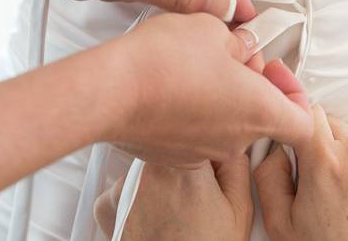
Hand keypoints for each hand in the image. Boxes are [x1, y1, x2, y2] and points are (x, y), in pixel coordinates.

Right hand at [91, 13, 311, 166]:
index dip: (297, 94)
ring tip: (198, 64)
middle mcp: (236, 140)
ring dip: (223, 96)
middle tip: (232, 52)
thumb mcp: (212, 29)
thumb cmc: (164, 61)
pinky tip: (175, 85)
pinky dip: (195, 111)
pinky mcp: (175, 155)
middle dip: (252, 83)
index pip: (304, 121)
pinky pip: (197, 132)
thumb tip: (242, 46)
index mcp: (259, 111)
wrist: (111, 92)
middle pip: (262, 116)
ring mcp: (204, 152)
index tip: (275, 69)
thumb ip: (238, 41)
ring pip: (228, 123)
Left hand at [94, 156, 252, 240]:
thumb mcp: (239, 208)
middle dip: (185, 159)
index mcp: (183, 164)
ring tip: (179, 210)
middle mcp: (148, 169)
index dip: (210, 145)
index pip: (199, 131)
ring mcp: (125, 187)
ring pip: (150, 165)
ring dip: (162, 178)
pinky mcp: (108, 204)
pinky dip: (139, 197)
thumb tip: (233, 141)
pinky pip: (127, 187)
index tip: (214, 162)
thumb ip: (238, 163)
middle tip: (199, 193)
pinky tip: (157, 216)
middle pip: (171, 146)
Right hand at [254, 92, 347, 239]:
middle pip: (332, 122)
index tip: (296, 144)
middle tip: (319, 178)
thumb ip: (268, 174)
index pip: (307, 112)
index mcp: (325, 162)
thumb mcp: (281, 223)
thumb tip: (276, 146)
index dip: (298, 128)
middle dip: (321, 143)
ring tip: (346, 191)